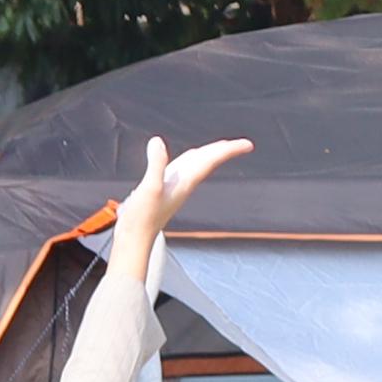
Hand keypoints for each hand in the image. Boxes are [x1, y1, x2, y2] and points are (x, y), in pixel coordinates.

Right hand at [108, 134, 250, 274]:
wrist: (135, 239)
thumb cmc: (143, 218)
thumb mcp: (150, 188)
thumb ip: (156, 164)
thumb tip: (158, 142)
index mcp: (184, 183)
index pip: (211, 161)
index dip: (228, 151)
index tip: (247, 145)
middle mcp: (183, 184)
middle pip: (207, 163)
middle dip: (223, 152)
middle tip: (241, 145)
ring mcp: (174, 187)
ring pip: (197, 166)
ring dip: (209, 155)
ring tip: (219, 147)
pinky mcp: (163, 190)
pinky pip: (182, 170)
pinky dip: (189, 161)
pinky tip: (185, 160)